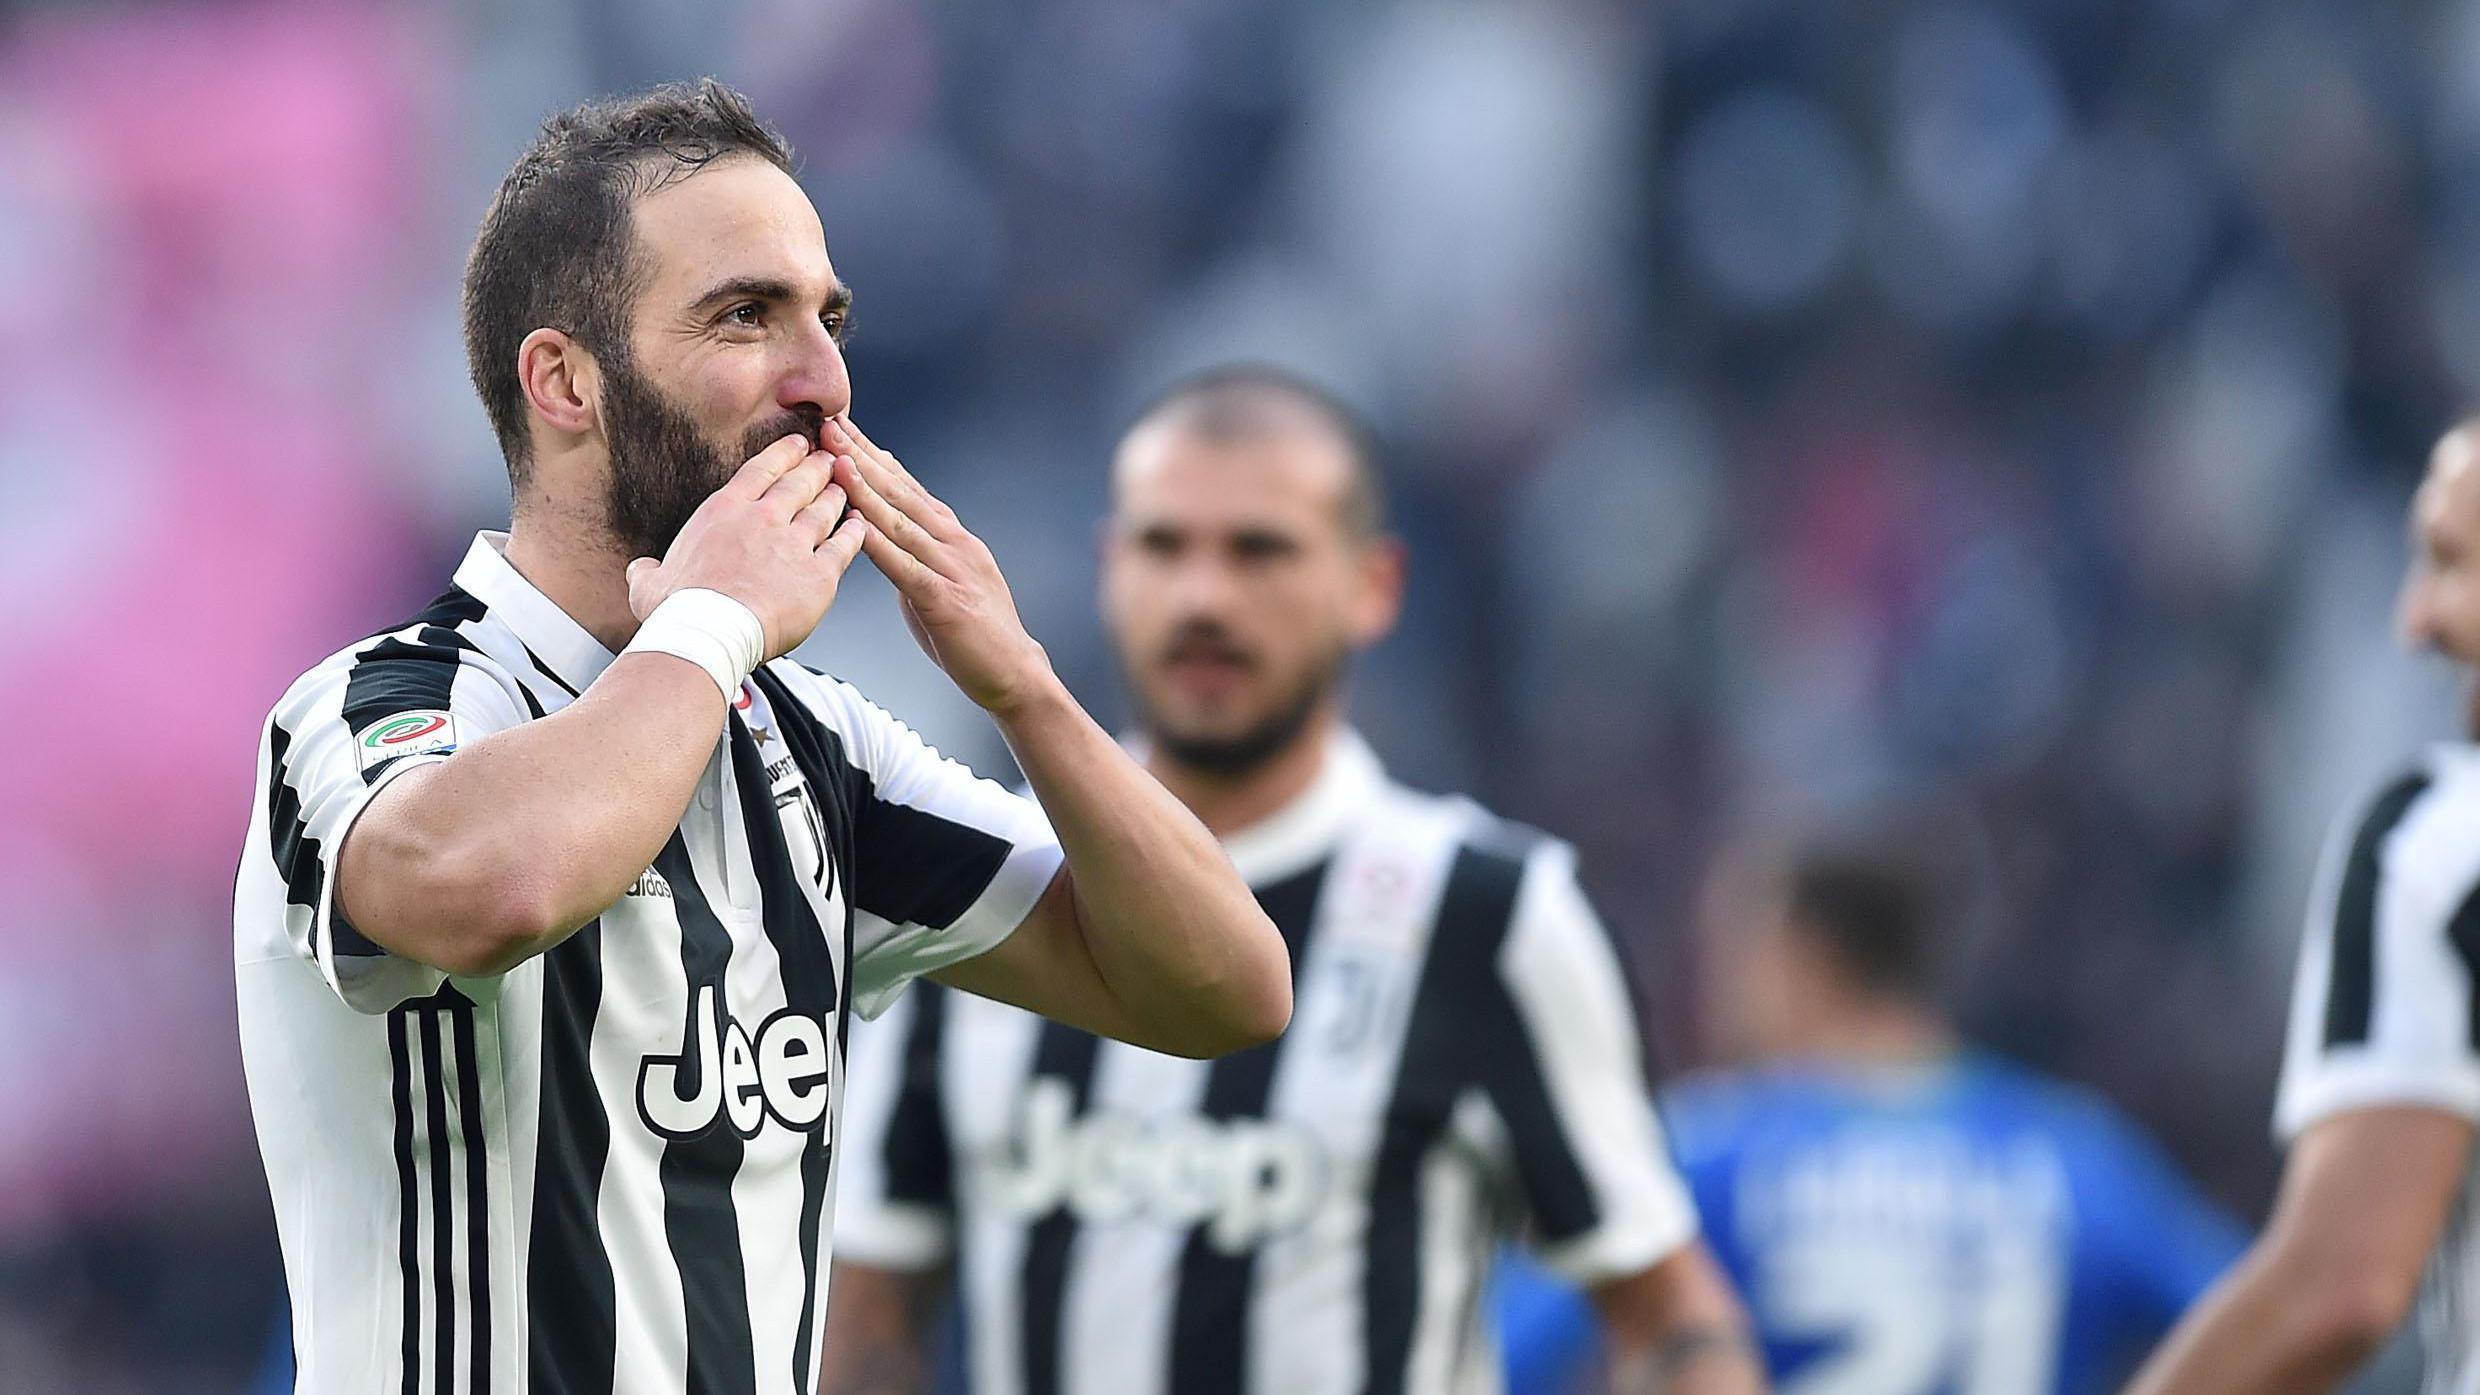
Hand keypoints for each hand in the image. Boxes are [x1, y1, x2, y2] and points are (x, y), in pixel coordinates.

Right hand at [625, 432, 869, 659]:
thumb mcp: (649, 584)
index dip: (785, 453)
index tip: (799, 444)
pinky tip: (860, 527)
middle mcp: (764, 519)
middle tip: (829, 458)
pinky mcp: (819, 575)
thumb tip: (641, 570)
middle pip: (800, 482)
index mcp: (724, 511)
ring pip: (825, 509)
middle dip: (818, 466)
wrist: (708, 634)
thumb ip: (649, 570)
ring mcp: (794, 545)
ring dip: (837, 495)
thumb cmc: (678, 612)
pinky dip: (855, 533)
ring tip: (844, 488)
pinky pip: (844, 546)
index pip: (762, 469)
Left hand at [827, 416, 1055, 712]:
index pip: (906, 487)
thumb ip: (914, 558)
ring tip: (836, 460)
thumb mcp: (941, 583)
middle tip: (830, 425)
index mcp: (953, 536)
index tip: (842, 428)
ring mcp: (953, 569)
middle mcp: (955, 543)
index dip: (873, 455)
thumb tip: (883, 539)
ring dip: (866, 489)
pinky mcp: (948, 602)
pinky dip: (880, 544)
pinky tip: (856, 524)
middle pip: (902, 492)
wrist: (1016, 673)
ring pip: (902, 522)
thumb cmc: (975, 633)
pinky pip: (907, 568)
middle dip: (863, 457)